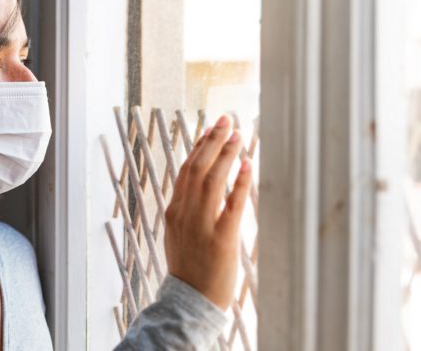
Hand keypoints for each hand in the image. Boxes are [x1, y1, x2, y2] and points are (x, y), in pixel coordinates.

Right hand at [164, 114, 251, 309]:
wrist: (190, 301)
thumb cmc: (189, 270)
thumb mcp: (178, 235)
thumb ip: (186, 211)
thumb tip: (197, 189)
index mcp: (174, 212)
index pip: (185, 171)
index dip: (198, 147)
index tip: (209, 129)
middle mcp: (185, 214)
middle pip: (197, 168)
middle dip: (211, 140)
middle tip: (225, 119)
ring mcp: (202, 225)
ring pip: (211, 180)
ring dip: (224, 154)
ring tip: (236, 134)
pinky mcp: (222, 238)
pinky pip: (231, 205)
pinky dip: (239, 183)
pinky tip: (246, 164)